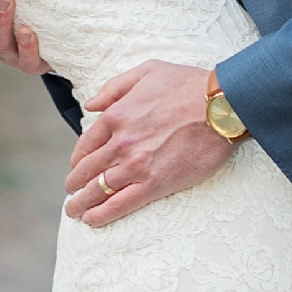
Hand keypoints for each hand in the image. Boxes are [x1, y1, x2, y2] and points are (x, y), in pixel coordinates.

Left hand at [63, 60, 234, 226]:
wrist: (221, 107)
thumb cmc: (188, 85)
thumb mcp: (146, 72)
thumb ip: (114, 88)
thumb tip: (90, 105)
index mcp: (116, 116)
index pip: (86, 144)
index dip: (77, 159)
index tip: (76, 166)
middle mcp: (121, 143)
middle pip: (87, 169)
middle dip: (74, 183)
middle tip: (71, 192)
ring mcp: (137, 165)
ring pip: (99, 189)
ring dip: (81, 202)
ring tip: (74, 210)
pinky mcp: (156, 183)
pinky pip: (121, 204)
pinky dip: (103, 215)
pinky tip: (91, 220)